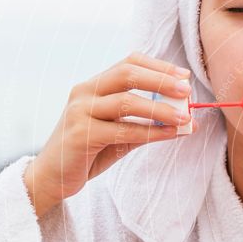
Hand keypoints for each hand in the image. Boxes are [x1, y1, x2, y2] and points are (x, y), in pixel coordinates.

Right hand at [24, 51, 194, 216]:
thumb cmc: (89, 152)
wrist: (53, 178)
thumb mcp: (121, 133)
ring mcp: (80, 111)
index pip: (128, 63)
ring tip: (184, 117)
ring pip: (126, 102)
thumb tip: (189, 120)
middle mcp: (84, 92)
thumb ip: (149, 124)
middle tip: (187, 91)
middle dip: (160, 80)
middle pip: (127, 74)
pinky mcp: (80, 134)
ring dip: (160, 109)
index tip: (184, 76)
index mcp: (94, 85)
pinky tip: (169, 134)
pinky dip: (149, 132)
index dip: (158, 66)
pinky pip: (122, 130)